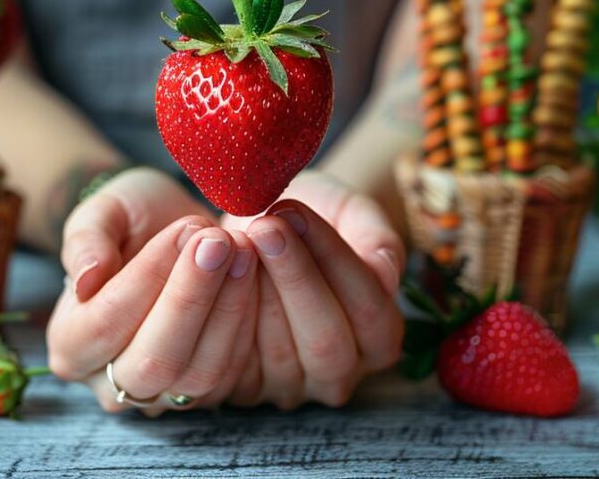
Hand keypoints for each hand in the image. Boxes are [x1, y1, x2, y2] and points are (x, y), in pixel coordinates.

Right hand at [45, 168, 258, 413]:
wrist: (171, 233)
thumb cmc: (131, 221)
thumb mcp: (102, 210)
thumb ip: (86, 238)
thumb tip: (87, 279)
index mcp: (70, 343)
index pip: (105, 322)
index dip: (148, 277)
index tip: (185, 230)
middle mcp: (110, 382)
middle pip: (154, 358)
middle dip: (192, 296)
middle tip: (220, 241)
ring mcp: (162, 395)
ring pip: (198, 371)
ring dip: (227, 308)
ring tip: (243, 250)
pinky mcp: (207, 392)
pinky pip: (233, 369)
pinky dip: (248, 321)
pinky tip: (256, 273)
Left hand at [224, 171, 404, 408]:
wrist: (274, 228)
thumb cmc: (321, 218)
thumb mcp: (353, 212)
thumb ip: (378, 239)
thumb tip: (385, 272)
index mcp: (380, 337)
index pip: (369, 309)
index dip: (334, 259)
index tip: (296, 211)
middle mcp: (340, 374)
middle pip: (326, 341)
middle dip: (293, 277)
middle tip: (264, 226)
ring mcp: (290, 387)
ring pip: (278, 353)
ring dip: (254, 293)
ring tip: (236, 239)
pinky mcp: (243, 388)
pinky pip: (233, 362)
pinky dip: (222, 313)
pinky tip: (214, 268)